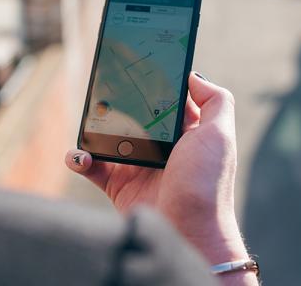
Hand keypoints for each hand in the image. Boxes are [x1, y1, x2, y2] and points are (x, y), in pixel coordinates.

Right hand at [66, 72, 248, 267]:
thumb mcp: (220, 137)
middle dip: (116, 103)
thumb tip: (193, 75)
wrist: (189, 234)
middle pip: (132, 116)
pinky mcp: (119, 186)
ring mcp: (138, 167)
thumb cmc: (208, 186)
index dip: (152, 85)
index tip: (134, 66)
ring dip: (92, 130)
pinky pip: (92, 166)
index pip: (166, 101)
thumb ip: (216, 101)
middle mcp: (161, 148)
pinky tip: (80, 155)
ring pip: (107, 138)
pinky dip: (80, 158)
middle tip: (102, 91)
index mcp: (185, 134)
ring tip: (87, 125)